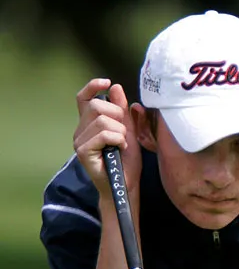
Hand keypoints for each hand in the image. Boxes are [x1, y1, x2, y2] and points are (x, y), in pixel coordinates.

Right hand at [73, 79, 140, 199]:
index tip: (107, 82)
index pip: (84, 98)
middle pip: (97, 106)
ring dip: (120, 131)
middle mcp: (81, 130)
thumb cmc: (127, 163)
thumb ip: (123, 112)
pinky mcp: (82, 151)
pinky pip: (103, 134)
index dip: (93, 86)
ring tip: (122, 144)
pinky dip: (117, 139)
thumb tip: (115, 87)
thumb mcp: (129, 132)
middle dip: (117, 116)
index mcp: (89, 124)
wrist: (126, 186)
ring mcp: (79, 140)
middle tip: (124, 134)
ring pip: (101, 120)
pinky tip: (120, 149)